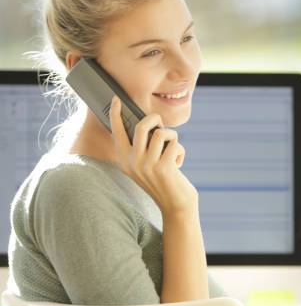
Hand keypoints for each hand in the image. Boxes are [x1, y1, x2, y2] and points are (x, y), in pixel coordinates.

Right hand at [109, 95, 198, 217]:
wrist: (175, 205)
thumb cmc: (163, 181)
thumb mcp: (145, 166)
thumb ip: (142, 148)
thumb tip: (150, 124)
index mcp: (124, 160)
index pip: (116, 132)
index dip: (115, 114)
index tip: (116, 99)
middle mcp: (132, 162)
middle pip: (142, 126)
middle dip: (156, 119)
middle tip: (162, 124)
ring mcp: (147, 165)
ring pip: (161, 133)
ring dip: (173, 138)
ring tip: (173, 149)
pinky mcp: (163, 167)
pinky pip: (175, 144)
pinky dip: (181, 151)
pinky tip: (179, 164)